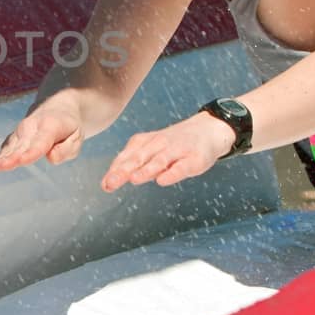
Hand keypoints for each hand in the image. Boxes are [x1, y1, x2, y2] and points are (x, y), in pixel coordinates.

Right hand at [0, 100, 83, 172]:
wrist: (59, 107)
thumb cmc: (69, 126)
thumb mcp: (76, 137)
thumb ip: (66, 149)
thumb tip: (51, 158)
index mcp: (50, 126)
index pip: (39, 143)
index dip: (30, 153)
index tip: (21, 160)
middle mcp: (32, 126)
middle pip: (21, 146)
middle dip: (10, 157)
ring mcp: (21, 130)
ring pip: (11, 147)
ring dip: (2, 157)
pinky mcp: (15, 136)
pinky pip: (7, 147)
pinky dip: (1, 156)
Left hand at [100, 113, 233, 191]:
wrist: (209, 130)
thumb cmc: (175, 144)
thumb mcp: (152, 150)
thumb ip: (133, 164)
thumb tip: (109, 181)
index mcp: (146, 142)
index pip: (128, 156)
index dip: (116, 170)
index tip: (105, 184)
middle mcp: (159, 144)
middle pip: (139, 158)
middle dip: (124, 170)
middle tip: (111, 184)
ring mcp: (177, 150)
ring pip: (159, 160)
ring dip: (145, 170)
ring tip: (133, 179)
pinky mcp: (194, 158)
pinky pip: (182, 166)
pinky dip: (172, 173)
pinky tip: (162, 181)